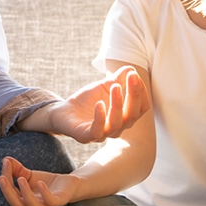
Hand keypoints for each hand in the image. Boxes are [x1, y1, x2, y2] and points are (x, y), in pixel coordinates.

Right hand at [0, 156, 81, 205]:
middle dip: (7, 192)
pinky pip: (50, 200)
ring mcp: (46, 205)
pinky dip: (44, 193)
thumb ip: (17, 170)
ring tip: (20, 179)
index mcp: (24, 201)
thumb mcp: (30, 175)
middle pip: (17, 204)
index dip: (6, 179)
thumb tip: (5, 159)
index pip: (11, 192)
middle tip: (1, 178)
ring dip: (25, 193)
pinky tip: (40, 182)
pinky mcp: (58, 200)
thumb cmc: (47, 182)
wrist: (69, 185)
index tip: (5, 163)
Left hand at [21, 66, 149, 143]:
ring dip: (117, 104)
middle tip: (131, 77)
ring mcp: (102, 134)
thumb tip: (131, 69)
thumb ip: (118, 79)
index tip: (134, 75)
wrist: (64, 111)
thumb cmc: (88, 100)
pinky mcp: (85, 136)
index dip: (140, 92)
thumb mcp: (105, 86)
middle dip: (133, 95)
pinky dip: (100, 118)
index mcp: (125, 117)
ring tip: (115, 87)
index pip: (141, 107)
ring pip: (116, 123)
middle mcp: (117, 128)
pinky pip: (97, 131)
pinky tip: (99, 104)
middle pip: (132, 115)